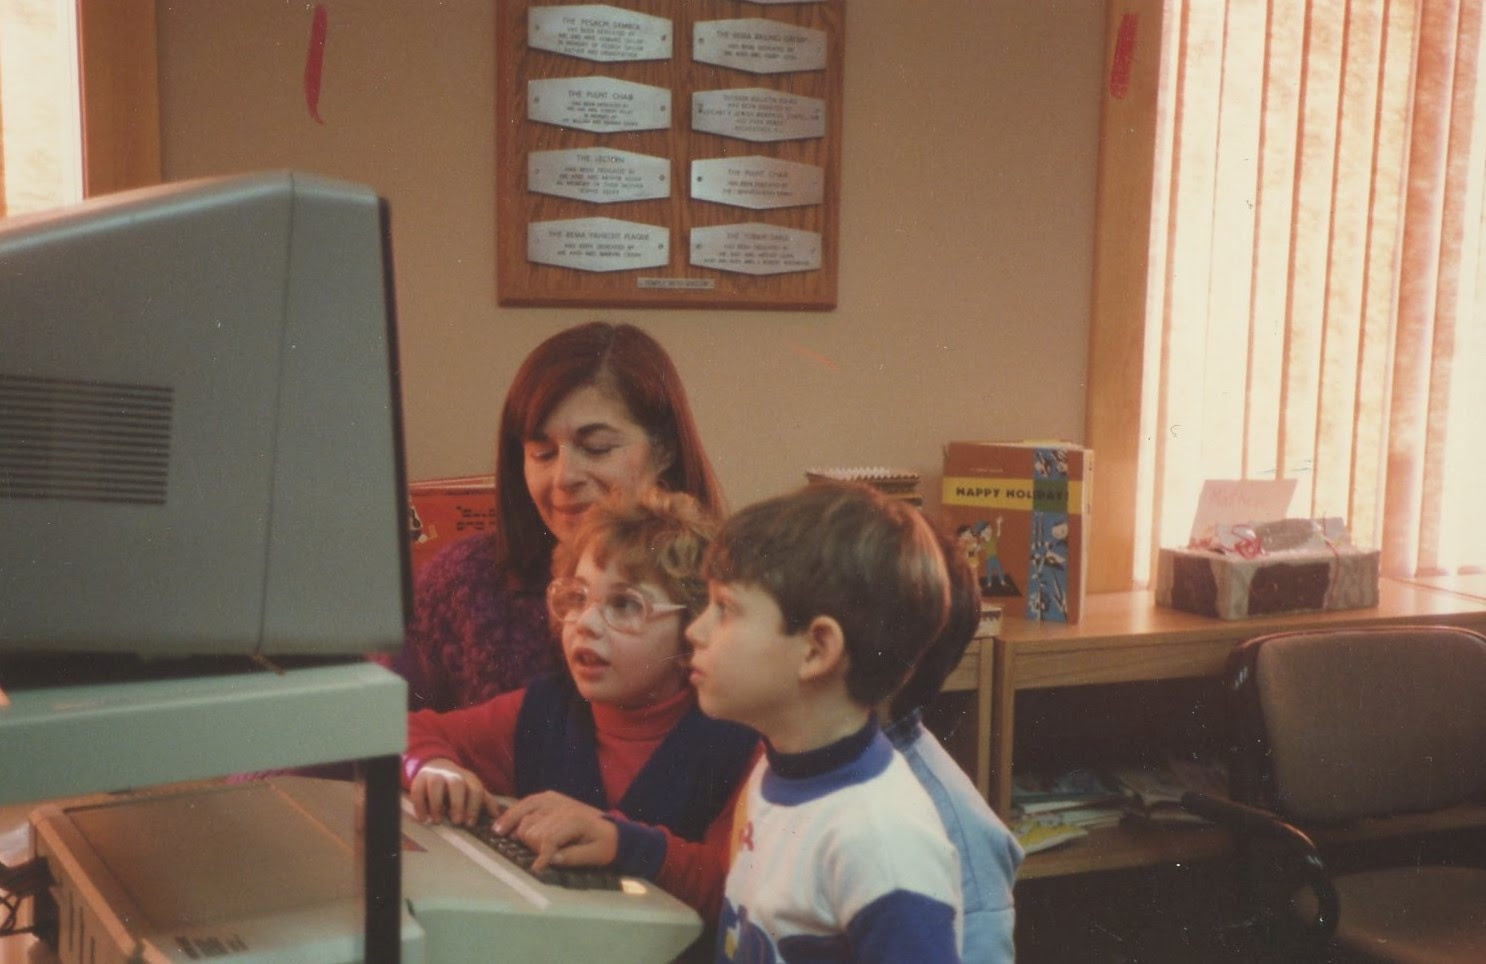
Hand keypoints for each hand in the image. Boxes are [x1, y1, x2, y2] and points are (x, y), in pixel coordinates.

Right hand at [408, 758, 497, 825]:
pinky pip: (417, 791)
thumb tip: (496, 815)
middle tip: (456, 821)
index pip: (475, 789)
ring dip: (436, 804)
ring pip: (436, 785)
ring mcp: (435, 776)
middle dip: (457, 803)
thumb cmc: (458, 786)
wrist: (437, 766)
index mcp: (468, 779)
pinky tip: (423, 819)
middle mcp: (452, 775)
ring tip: (437, 821)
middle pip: (457, 785)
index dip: (473, 807)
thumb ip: (485, 802)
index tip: (470, 823)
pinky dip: (420, 806)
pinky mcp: (419, 780)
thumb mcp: (473, 790)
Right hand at [494, 791, 619, 871]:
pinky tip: (500, 827)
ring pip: (525, 819)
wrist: (613, 829)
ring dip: (520, 834)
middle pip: (532, 830)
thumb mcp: (595, 855)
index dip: (541, 855)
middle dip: (532, 846)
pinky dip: (512, 814)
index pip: (548, 839)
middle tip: (539, 856)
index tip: (536, 869)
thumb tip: (550, 859)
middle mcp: (562, 807)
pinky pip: (525, 803)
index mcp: (575, 820)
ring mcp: (554, 800)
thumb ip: (573, 857)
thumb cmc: (604, 845)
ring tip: (516, 845)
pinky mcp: (548, 798)